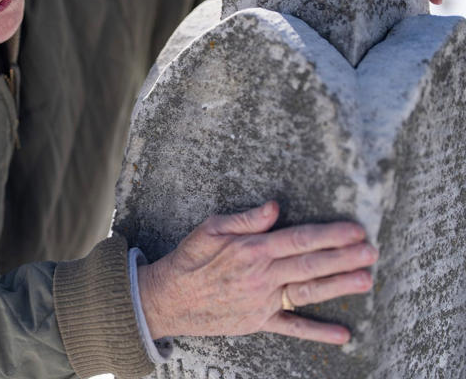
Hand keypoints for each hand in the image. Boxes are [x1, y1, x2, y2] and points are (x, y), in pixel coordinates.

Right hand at [138, 201, 376, 343]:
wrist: (168, 298)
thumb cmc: (189, 259)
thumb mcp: (209, 229)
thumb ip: (244, 219)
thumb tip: (275, 207)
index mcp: (251, 250)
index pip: (299, 239)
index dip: (329, 234)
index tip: (354, 229)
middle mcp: (262, 276)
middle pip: (310, 265)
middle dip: (344, 257)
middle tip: (372, 252)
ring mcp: (262, 301)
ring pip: (307, 292)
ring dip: (338, 287)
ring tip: (366, 281)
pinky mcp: (258, 321)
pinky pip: (292, 327)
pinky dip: (317, 332)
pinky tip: (343, 335)